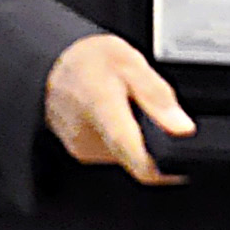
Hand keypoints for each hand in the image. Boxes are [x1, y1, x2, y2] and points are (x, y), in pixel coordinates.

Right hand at [43, 31, 191, 185]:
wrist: (47, 64)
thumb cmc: (86, 59)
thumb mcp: (129, 62)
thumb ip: (158, 96)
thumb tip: (183, 128)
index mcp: (103, 110)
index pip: (138, 158)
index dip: (166, 170)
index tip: (183, 167)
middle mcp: (89, 136)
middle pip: (139, 158)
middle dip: (156, 142)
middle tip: (151, 112)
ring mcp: (83, 147)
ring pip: (128, 156)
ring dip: (139, 139)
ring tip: (130, 109)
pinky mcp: (81, 152)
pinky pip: (114, 152)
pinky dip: (124, 138)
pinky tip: (117, 116)